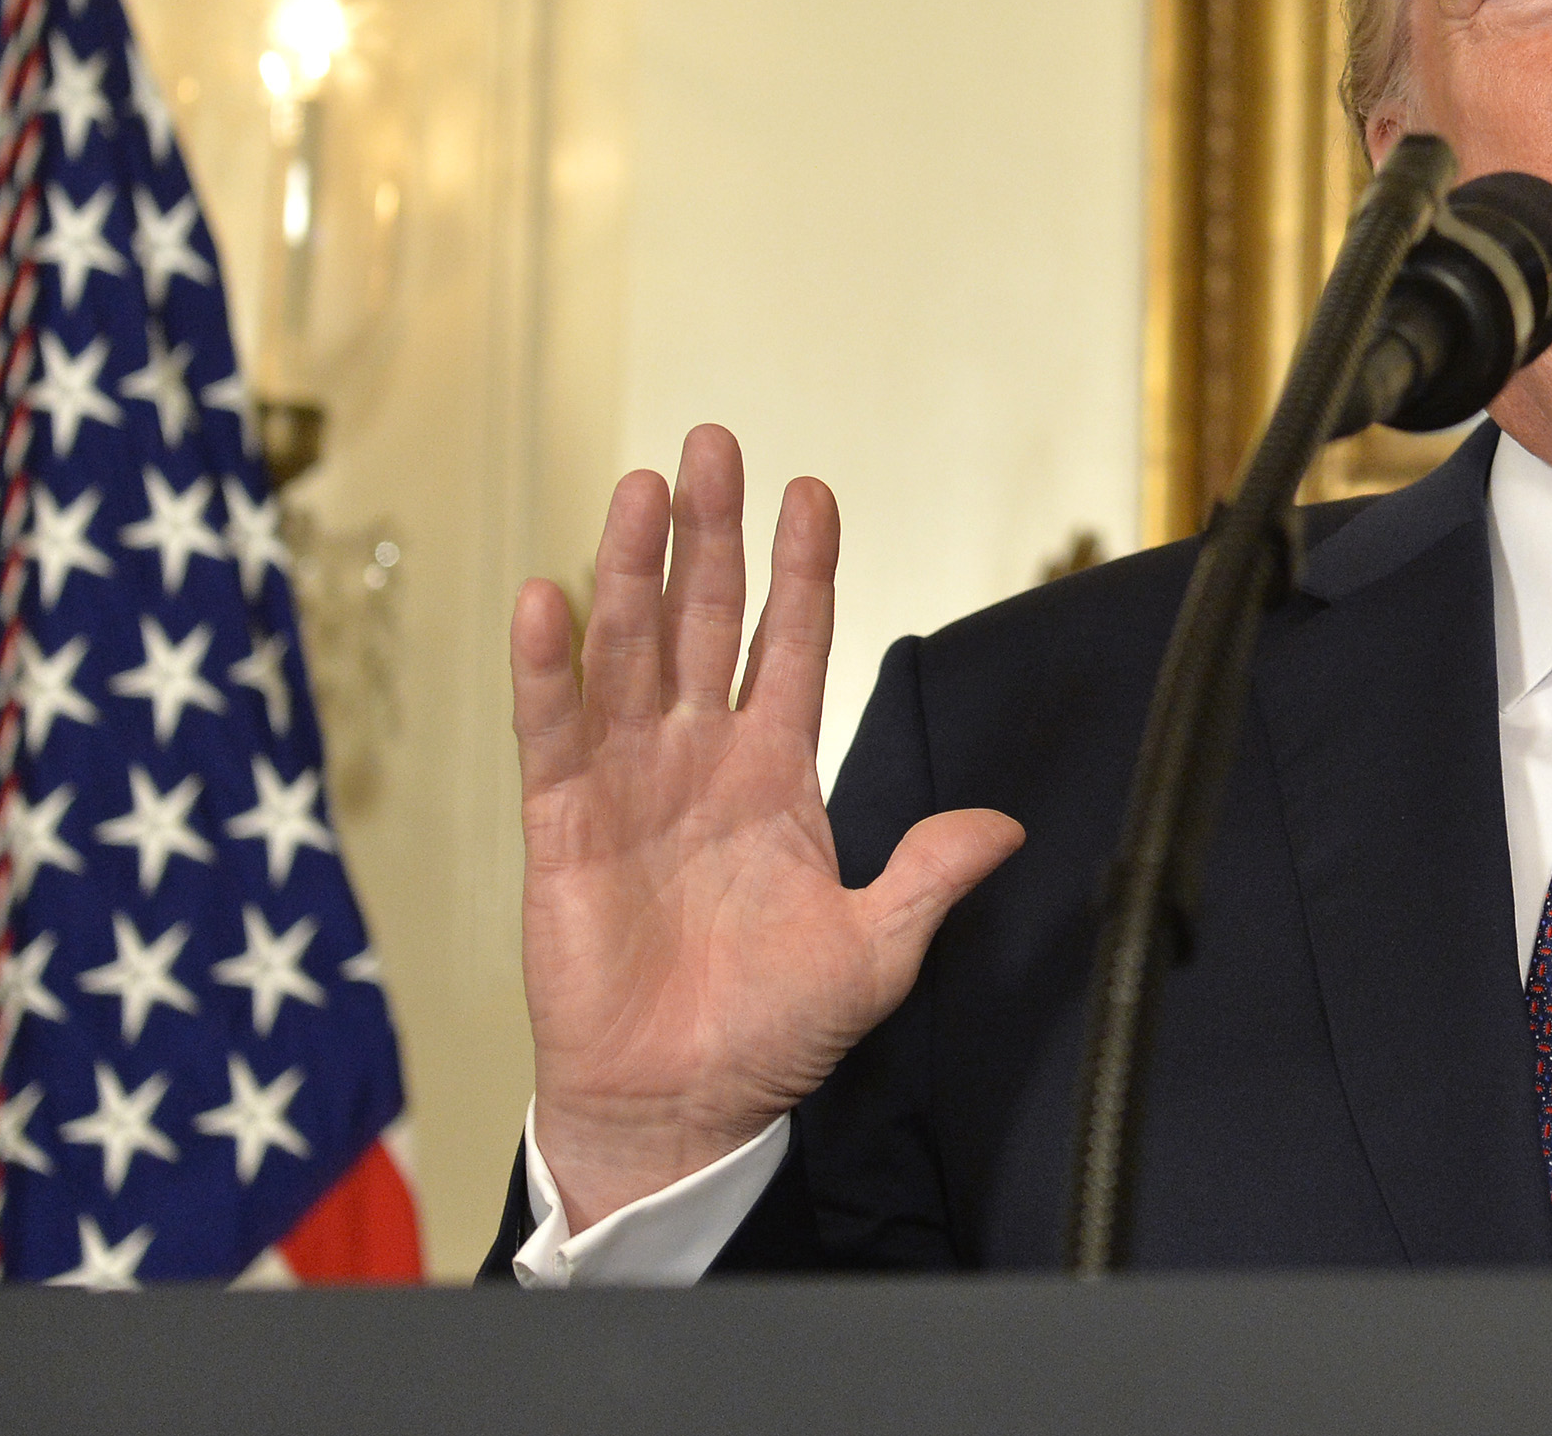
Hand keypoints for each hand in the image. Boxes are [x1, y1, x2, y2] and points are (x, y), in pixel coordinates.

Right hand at [510, 425, 1021, 1227]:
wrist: (680, 1107)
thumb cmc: (771, 1032)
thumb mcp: (875, 951)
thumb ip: (929, 878)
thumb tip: (1004, 824)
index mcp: (776, 776)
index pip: (791, 645)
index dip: (802, 570)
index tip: (813, 491)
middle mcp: (698, 759)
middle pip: (702, 620)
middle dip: (709, 533)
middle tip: (711, 445)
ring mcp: (627, 784)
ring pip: (627, 653)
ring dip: (628, 570)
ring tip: (640, 487)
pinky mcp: (561, 825)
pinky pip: (552, 730)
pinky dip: (548, 666)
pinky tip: (548, 598)